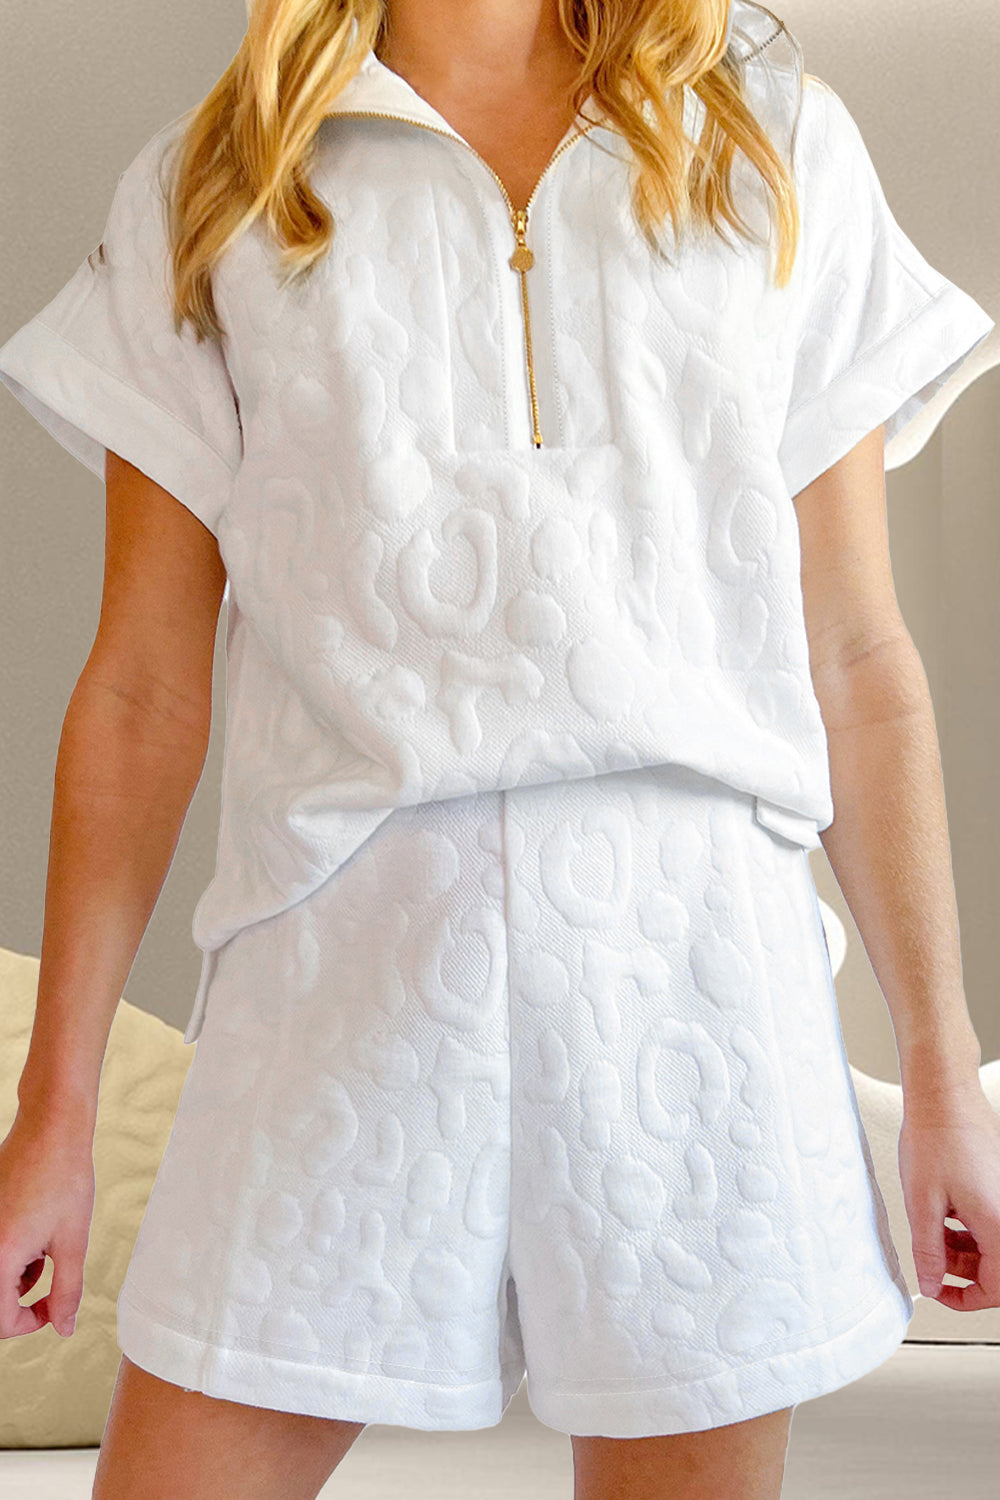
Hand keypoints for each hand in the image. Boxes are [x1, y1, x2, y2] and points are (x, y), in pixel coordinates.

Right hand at [0, 1105, 95, 1338]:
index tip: (54, 1309)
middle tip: (52, 1284)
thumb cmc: (64, 1179)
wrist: (51, 1130)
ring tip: (47, 1251)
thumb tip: (63, 1327)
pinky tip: (35, 1238)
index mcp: (0, 1255)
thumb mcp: (73, 1240)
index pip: (0, 1320)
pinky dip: (12, 1257)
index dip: (30, 1324)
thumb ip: (67, 1291)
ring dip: (18, 1278)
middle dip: (22, 1300)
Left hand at [898, 1077, 999, 1309]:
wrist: (943, 1095)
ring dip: (963, 1249)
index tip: (940, 1292)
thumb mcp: (921, 1202)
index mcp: (998, 1224)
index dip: (966, 1299)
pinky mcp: (999, 1186)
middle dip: (962, 1271)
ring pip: (992, 1244)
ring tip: (932, 1233)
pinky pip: (991, 1221)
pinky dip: (968, 1228)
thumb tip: (932, 1284)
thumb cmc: (934, 1138)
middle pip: (996, 1266)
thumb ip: (929, 1250)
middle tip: (930, 1259)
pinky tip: (943, 1213)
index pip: (997, 1287)